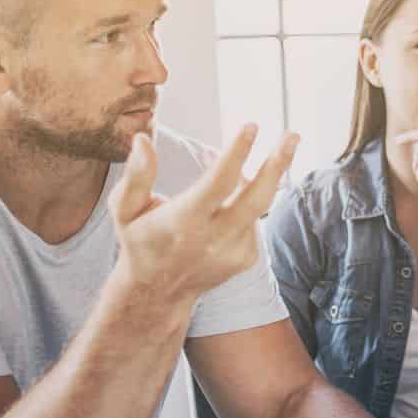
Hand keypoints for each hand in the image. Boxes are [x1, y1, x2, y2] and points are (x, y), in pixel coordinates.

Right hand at [111, 125, 296, 305]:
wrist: (158, 292)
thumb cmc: (140, 240)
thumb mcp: (125, 210)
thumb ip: (136, 176)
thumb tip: (142, 139)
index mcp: (184, 222)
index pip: (218, 182)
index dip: (237, 153)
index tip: (252, 126)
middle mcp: (214, 239)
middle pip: (257, 198)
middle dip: (278, 164)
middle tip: (292, 135)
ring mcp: (234, 252)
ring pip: (257, 206)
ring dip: (259, 179)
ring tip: (254, 162)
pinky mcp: (246, 259)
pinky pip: (254, 221)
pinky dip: (246, 205)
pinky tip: (226, 209)